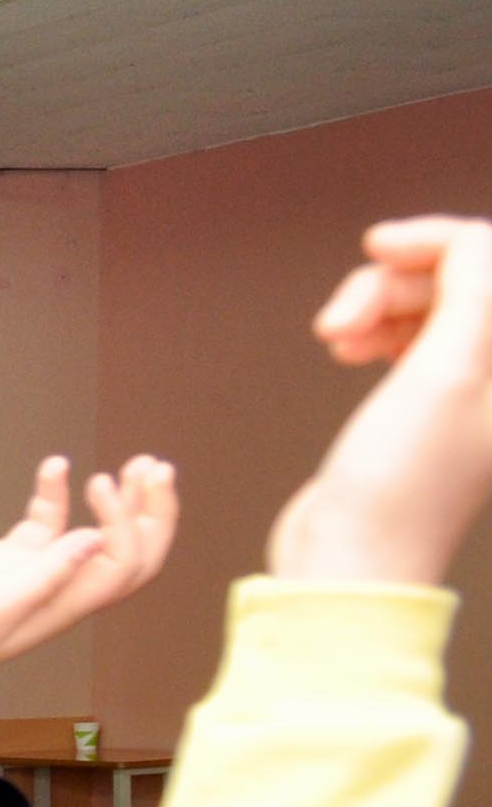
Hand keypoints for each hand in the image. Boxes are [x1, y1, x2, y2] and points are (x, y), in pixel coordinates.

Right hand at [0, 455, 179, 683]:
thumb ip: (45, 573)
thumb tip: (96, 538)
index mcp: (65, 605)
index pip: (124, 561)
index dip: (126, 520)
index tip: (99, 484)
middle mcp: (60, 589)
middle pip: (128, 552)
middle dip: (150, 510)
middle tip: (154, 466)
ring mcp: (35, 574)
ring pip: (95, 535)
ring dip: (118, 501)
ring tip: (132, 464)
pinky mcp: (8, 562)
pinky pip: (45, 524)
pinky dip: (54, 495)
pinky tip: (53, 466)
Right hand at [273, 218, 491, 586]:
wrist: (351, 564)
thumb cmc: (399, 485)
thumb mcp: (444, 372)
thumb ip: (472, 290)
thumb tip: (469, 243)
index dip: (441, 242)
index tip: (378, 244)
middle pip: (461, 281)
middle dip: (395, 284)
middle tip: (339, 318)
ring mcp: (467, 390)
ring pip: (428, 306)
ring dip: (375, 308)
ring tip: (333, 339)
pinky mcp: (426, 406)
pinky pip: (409, 338)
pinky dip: (374, 331)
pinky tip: (345, 348)